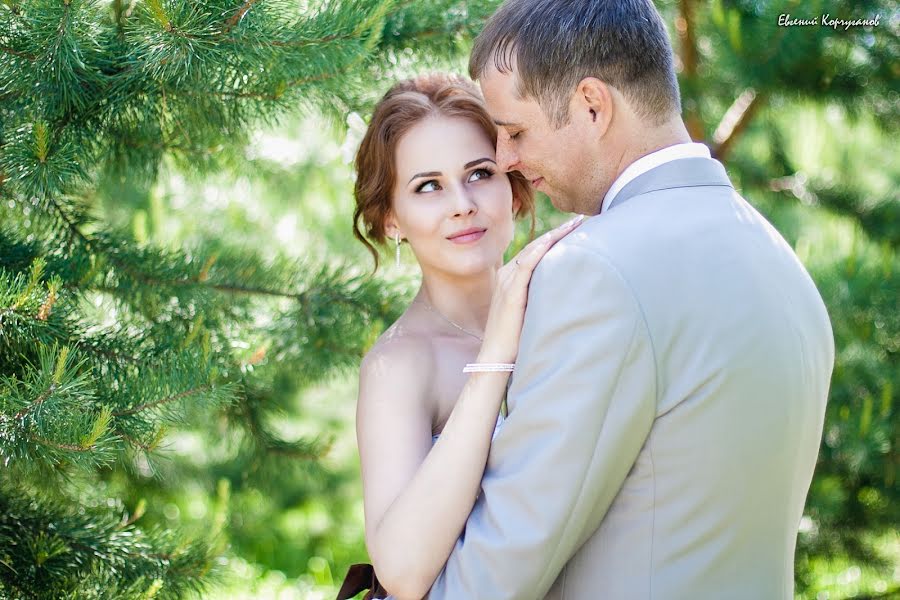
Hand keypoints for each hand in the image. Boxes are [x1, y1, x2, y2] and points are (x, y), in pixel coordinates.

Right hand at [477, 214, 586, 363]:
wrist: (496, 356)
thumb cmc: (515, 339)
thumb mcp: (531, 311)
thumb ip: (541, 298)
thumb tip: (565, 292)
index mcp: (511, 278)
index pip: (536, 251)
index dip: (555, 238)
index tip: (575, 227)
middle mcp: (508, 275)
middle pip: (536, 246)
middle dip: (558, 232)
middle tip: (579, 219)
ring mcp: (507, 282)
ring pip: (533, 251)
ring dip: (554, 236)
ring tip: (574, 225)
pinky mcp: (510, 293)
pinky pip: (525, 266)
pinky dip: (539, 251)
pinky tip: (552, 240)